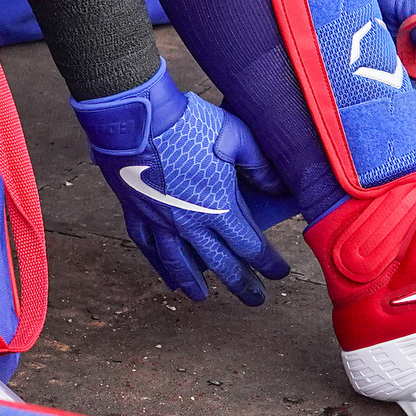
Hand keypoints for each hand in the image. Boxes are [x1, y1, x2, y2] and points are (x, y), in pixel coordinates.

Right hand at [70, 63, 290, 305]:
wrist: (136, 116)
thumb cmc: (188, 123)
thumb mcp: (237, 137)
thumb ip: (260, 166)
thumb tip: (279, 188)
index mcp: (218, 207)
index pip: (250, 247)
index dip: (268, 264)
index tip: (279, 272)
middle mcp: (189, 222)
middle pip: (220, 263)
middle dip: (241, 284)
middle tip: (255, 299)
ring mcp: (160, 220)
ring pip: (179, 263)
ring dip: (195, 283)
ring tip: (203, 297)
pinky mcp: (136, 211)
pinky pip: (147, 246)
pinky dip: (158, 264)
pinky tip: (166, 273)